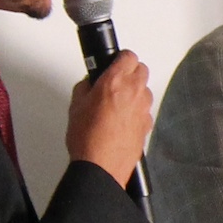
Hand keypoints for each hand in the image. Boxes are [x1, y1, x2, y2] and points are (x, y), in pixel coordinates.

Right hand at [67, 51, 155, 182]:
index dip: (120, 58)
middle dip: (130, 72)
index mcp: (115, 82)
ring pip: (145, 89)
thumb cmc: (88, 139)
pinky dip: (136, 110)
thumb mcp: (75, 105)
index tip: (114, 62)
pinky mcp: (147, 124)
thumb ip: (86, 87)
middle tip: (115, 80)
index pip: (127, 56)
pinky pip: (144, 109)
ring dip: (134, 91)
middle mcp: (134, 92)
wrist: (100, 166)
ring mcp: (143, 109)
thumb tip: (90, 83)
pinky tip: (122, 119)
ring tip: (117, 102)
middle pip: (141, 69)